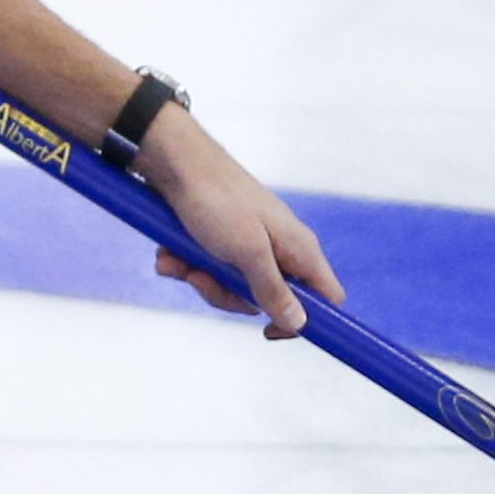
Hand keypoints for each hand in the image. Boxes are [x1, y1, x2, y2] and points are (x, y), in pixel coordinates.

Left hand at [138, 116, 343, 339]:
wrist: (175, 162)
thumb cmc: (216, 200)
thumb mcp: (246, 251)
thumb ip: (273, 289)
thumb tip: (300, 323)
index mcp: (299, 249)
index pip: (326, 297)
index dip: (305, 320)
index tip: (267, 332)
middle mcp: (279, 248)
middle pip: (267, 299)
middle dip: (226, 295)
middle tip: (201, 277)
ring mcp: (249, 243)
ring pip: (231, 286)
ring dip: (199, 278)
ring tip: (176, 260)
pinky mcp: (221, 239)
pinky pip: (208, 268)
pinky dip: (186, 264)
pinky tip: (168, 253)